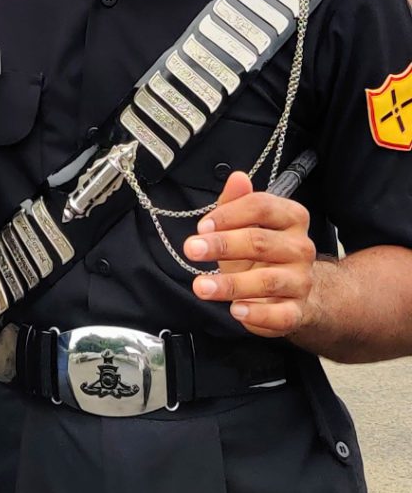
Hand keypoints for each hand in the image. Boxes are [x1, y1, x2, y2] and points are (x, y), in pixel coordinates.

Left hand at [182, 171, 318, 337]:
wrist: (293, 290)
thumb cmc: (261, 252)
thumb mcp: (244, 224)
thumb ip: (236, 202)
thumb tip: (237, 177)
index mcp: (291, 217)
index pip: (261, 207)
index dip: (229, 214)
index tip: (201, 226)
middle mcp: (301, 247)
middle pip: (260, 242)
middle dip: (222, 245)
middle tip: (191, 249)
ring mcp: (302, 280)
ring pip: (268, 281)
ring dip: (231, 284)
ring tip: (201, 286)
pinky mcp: (298, 311)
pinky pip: (281, 315)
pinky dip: (258, 314)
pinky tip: (235, 311)